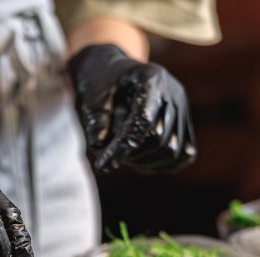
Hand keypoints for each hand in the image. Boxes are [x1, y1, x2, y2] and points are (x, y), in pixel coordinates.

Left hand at [69, 44, 196, 172]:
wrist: (116, 72)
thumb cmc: (101, 82)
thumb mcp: (91, 95)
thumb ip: (95, 119)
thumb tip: (99, 146)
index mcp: (150, 79)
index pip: (142, 121)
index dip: (123, 147)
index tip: (103, 166)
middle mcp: (173, 92)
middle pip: (159, 139)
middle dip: (132, 156)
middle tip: (109, 158)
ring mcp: (182, 108)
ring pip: (172, 151)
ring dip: (146, 162)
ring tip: (124, 156)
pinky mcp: (184, 122)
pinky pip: (184, 154)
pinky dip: (165, 165)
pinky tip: (145, 164)